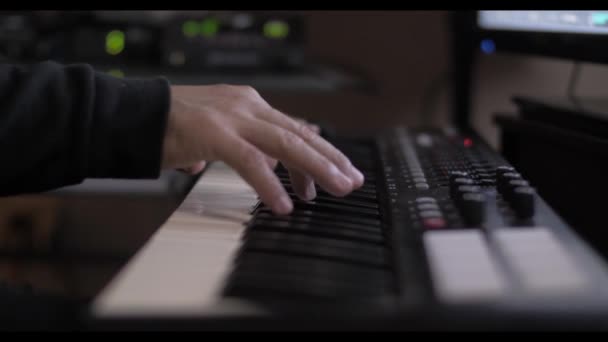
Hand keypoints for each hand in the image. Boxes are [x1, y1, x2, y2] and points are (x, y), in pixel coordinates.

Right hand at [162, 85, 363, 214]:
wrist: (134, 116)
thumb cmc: (172, 127)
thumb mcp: (218, 133)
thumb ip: (242, 146)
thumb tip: (260, 166)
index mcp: (249, 104)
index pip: (293, 128)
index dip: (319, 151)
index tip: (336, 172)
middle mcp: (247, 106)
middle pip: (299, 134)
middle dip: (330, 158)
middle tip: (351, 180)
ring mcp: (232, 118)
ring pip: (286, 143)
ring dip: (315, 169)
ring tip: (335, 190)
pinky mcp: (215, 134)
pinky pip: (251, 162)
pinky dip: (271, 185)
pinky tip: (284, 204)